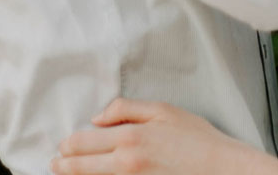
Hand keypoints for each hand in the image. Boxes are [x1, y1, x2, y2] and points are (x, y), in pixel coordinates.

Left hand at [52, 99, 277, 174]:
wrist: (222, 169)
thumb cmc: (197, 138)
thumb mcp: (163, 110)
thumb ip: (125, 109)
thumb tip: (97, 118)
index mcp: (130, 138)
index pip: (83, 143)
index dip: (67, 145)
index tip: (62, 147)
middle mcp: (126, 163)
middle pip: (80, 166)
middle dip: (63, 164)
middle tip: (55, 162)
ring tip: (66, 171)